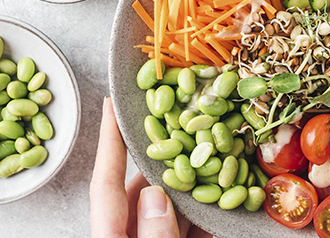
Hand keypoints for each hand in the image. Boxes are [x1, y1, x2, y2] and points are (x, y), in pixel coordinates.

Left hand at [90, 97, 210, 237]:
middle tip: (187, 128)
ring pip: (172, 210)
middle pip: (144, 191)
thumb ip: (154, 234)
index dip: (109, 140)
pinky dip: (207, 217)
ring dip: (193, 188)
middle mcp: (130, 237)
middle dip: (169, 161)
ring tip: (213, 158)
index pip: (105, 183)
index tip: (110, 104)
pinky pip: (192, 231)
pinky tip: (224, 202)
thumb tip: (156, 195)